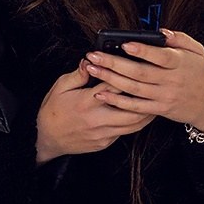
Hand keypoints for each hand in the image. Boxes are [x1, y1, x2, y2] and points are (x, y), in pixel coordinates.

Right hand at [35, 59, 154, 164]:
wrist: (46, 139)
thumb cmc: (53, 111)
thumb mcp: (60, 87)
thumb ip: (78, 74)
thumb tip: (90, 60)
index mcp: (87, 101)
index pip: (114, 86)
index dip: (127, 75)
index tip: (138, 66)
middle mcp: (98, 119)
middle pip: (132, 109)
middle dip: (146, 98)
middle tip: (156, 87)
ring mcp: (103, 133)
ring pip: (133, 124)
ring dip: (147, 113)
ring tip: (156, 101)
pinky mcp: (105, 142)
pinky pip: (125, 133)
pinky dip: (136, 123)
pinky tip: (142, 115)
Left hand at [83, 29, 203, 145]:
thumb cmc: (201, 72)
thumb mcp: (198, 50)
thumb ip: (180, 39)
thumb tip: (161, 32)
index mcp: (180, 63)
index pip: (160, 57)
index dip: (142, 51)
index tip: (125, 44)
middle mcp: (170, 81)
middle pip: (139, 73)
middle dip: (114, 64)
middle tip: (94, 56)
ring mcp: (163, 97)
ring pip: (133, 89)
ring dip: (110, 79)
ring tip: (92, 69)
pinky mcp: (158, 109)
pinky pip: (135, 107)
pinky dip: (117, 101)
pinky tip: (101, 93)